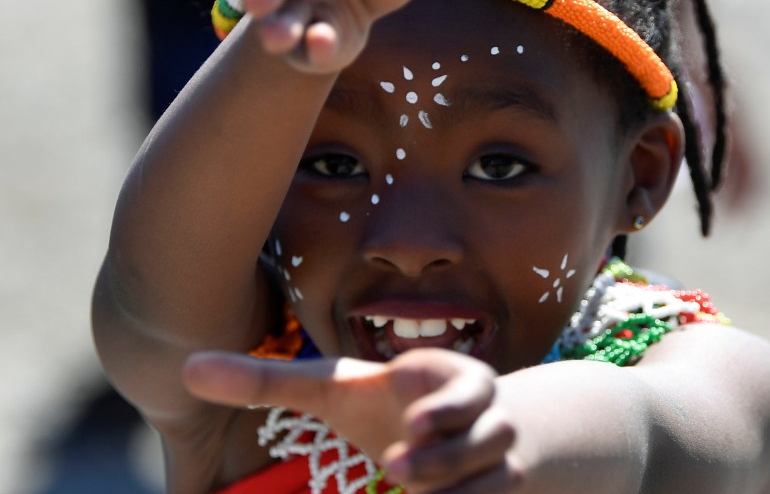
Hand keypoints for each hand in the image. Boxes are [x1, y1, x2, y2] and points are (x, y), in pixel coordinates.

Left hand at [183, 348, 523, 492]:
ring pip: (499, 474)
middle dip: (447, 456)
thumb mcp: (331, 390)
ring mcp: (496, 453)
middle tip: (398, 467)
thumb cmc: (386, 405)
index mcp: (449, 378)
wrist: (460, 431)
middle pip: (489, 433)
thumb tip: (186, 368)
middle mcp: (483, 413)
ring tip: (409, 488)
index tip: (408, 428)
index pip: (470, 387)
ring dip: (459, 487)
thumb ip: (267, 380)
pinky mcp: (502, 483)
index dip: (448, 408)